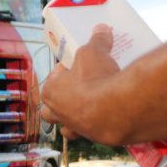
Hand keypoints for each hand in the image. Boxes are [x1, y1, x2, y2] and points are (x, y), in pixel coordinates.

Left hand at [42, 24, 119, 138]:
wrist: (116, 111)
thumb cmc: (95, 80)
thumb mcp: (94, 52)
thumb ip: (97, 41)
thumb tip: (101, 29)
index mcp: (50, 92)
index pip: (54, 78)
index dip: (66, 69)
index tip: (79, 64)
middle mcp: (58, 113)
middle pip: (51, 110)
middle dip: (61, 102)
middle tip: (77, 91)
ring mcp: (76, 128)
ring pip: (67, 128)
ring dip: (74, 121)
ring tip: (90, 110)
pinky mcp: (95, 138)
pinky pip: (92, 133)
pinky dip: (98, 127)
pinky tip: (110, 118)